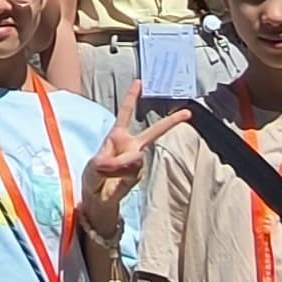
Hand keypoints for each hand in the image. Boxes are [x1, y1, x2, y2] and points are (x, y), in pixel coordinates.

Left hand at [80, 83, 191, 216]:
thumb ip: (114, 162)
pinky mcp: (140, 174)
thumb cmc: (93, 177)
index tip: (139, 82)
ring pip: (135, 158)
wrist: (97, 199)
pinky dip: (123, 175)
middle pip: (154, 131)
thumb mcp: (95, 166)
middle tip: (188, 112)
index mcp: (117, 136)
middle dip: (171, 122)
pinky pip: (134, 171)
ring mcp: (137, 160)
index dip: (131, 97)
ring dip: (120, 166)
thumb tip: (137, 157)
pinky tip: (116, 181)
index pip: (125, 113)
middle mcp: (131, 145)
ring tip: (107, 173)